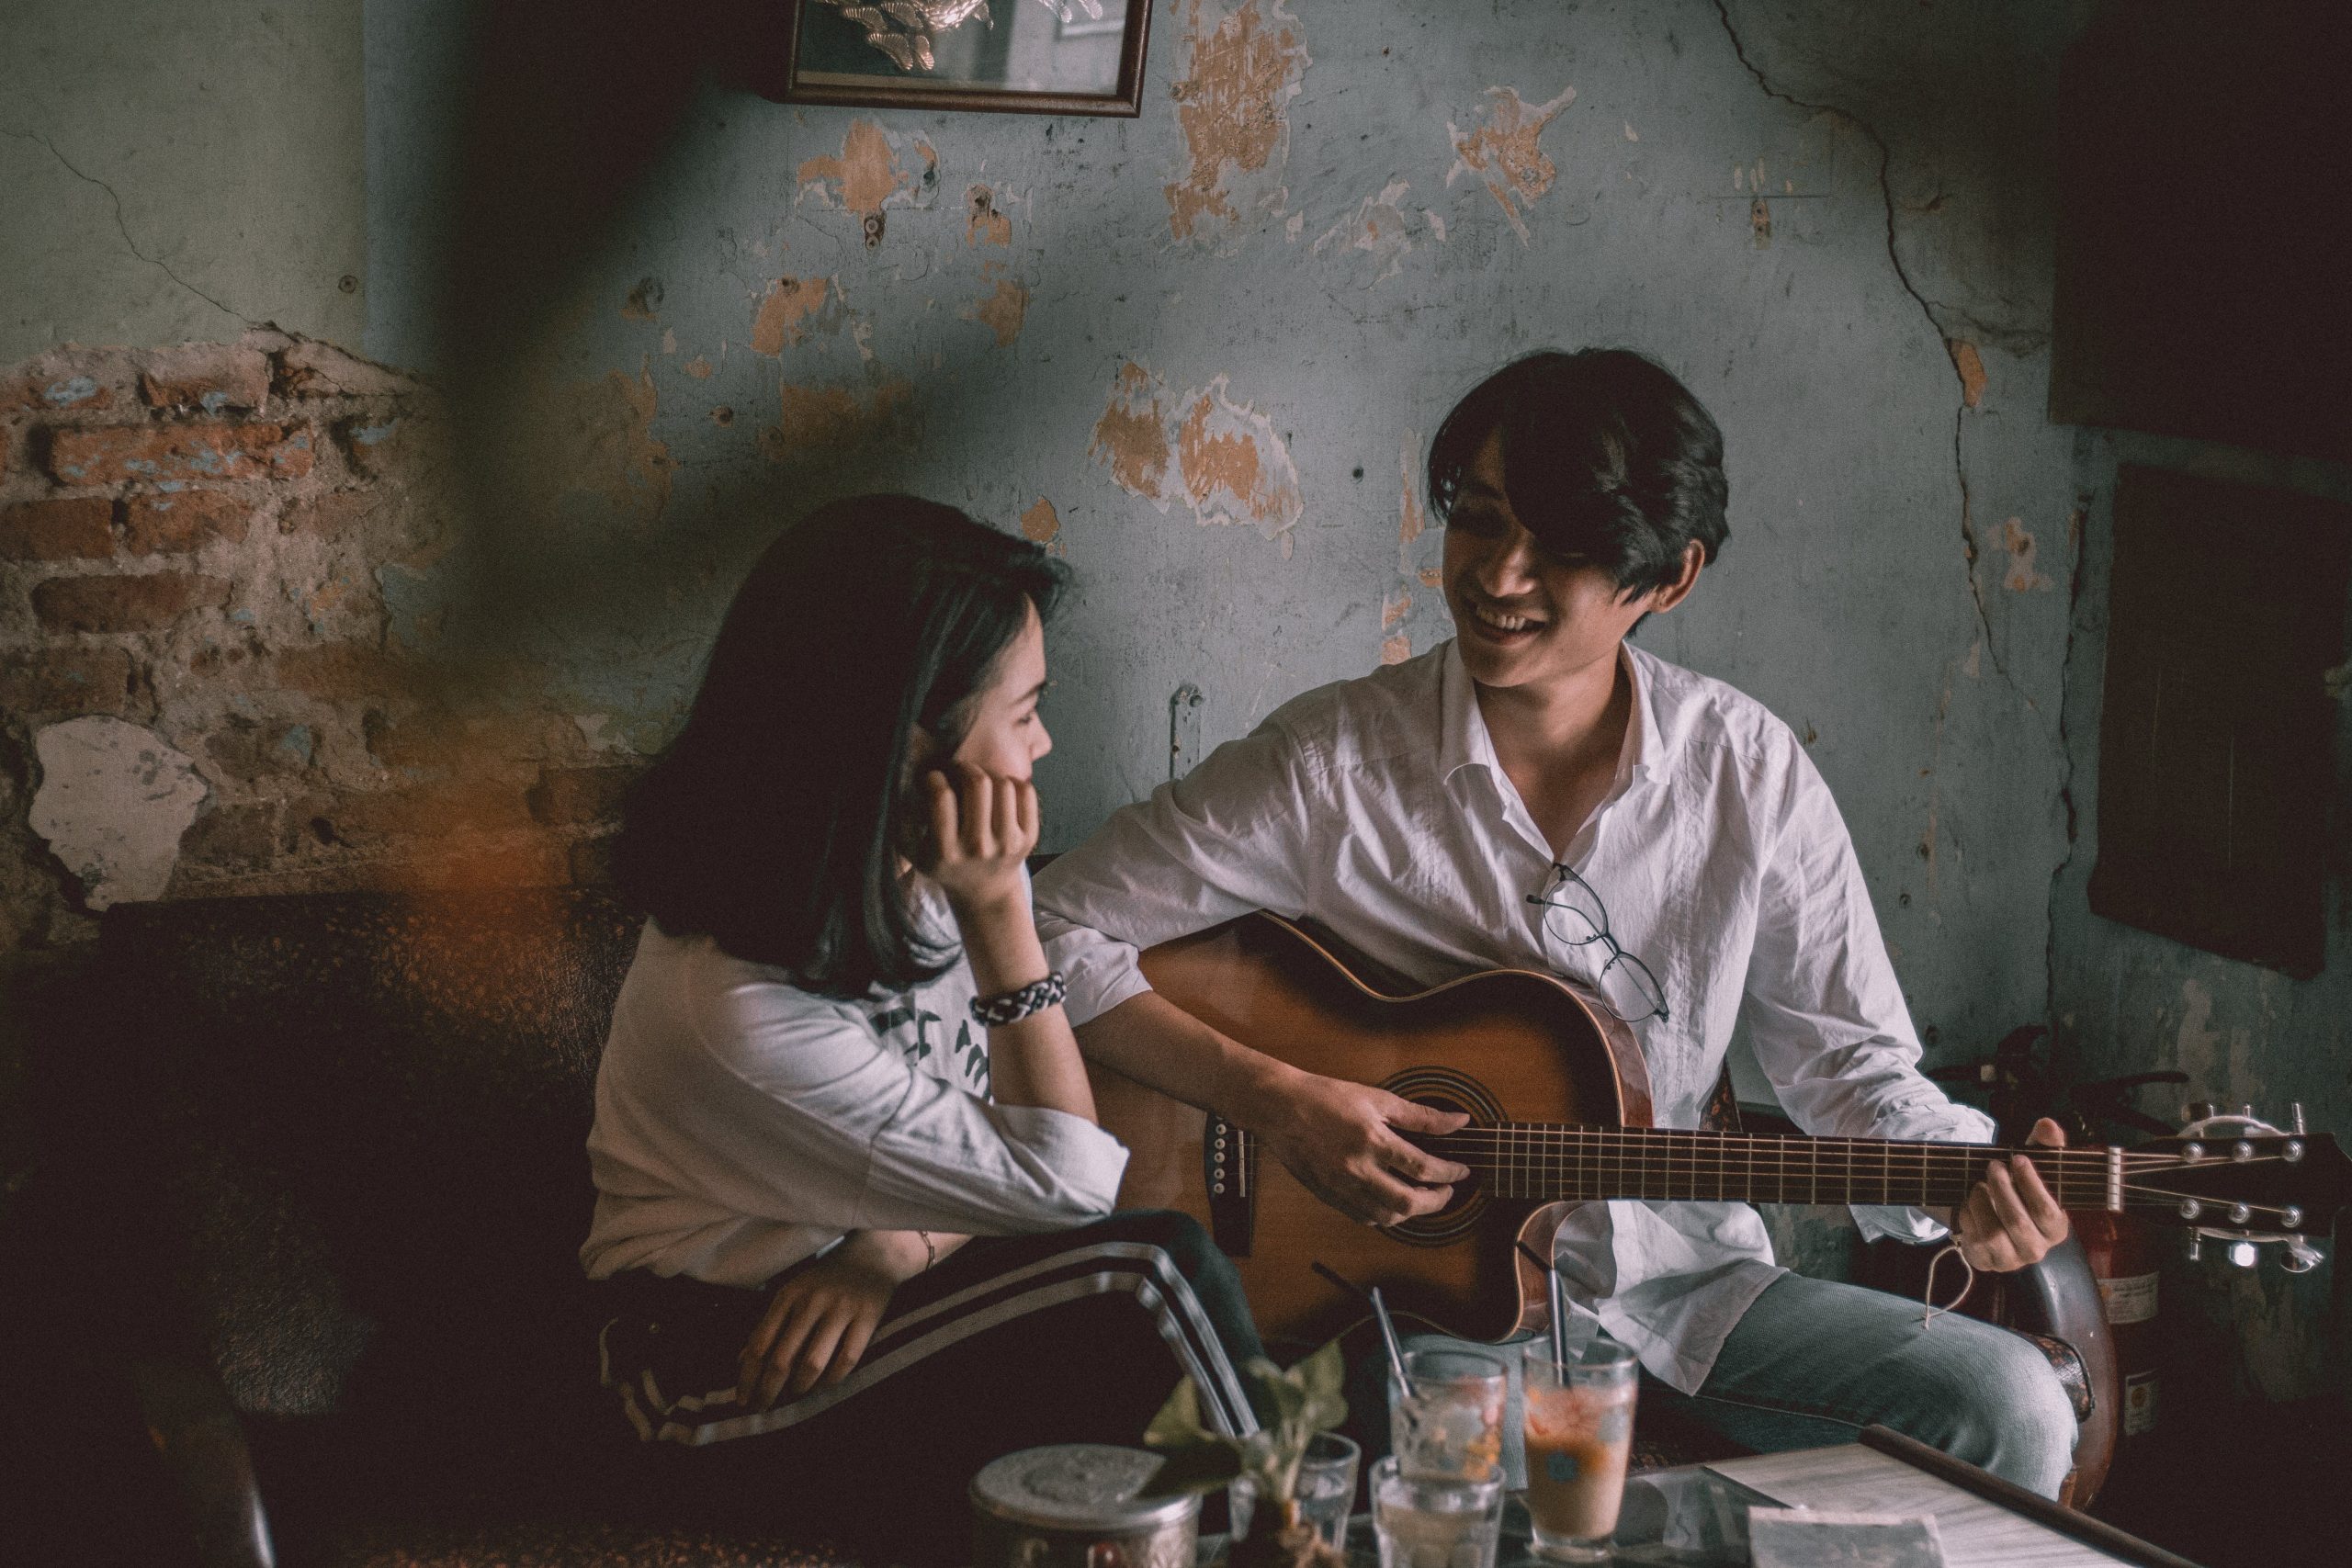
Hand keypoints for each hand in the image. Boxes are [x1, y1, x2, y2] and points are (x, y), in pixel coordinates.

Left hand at [737, 1232, 925, 1408]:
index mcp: (788, 1295)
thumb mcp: (792, 1294)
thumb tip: (743, 1362)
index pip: (760, 1344)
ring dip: (799, 1387)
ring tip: (794, 1395)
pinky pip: (846, 1360)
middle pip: (782, 1359)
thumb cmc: (824, 1280)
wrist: (872, 1256)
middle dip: (767, 1390)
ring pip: (812, 1363)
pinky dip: (832, 1379)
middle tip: (762, 1409)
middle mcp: (812, 1301)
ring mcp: (841, 1309)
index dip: (748, 1377)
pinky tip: (824, 1384)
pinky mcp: (867, 1318)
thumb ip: (769, 1325)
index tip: (742, 1400)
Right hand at [918, 764, 1038, 919]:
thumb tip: (904, 785)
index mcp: (946, 851)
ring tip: (978, 781)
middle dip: (964, 767)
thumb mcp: (914, 852)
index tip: (934, 778)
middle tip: (958, 770)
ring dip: (988, 774)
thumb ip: (902, 821)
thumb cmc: (944, 864)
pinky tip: (998, 791)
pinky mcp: (1030, 838)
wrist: (985, 892)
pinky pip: (1026, 792)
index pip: (941, 797)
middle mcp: (979, 848)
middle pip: (977, 784)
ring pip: (1003, 784)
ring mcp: (1008, 843)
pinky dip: (1013, 782)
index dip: (935, 778)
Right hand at [1258, 1071, 1471, 1227]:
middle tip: (1446, 1191)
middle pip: (1409, 1202)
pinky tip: (1390, 1201)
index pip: (1424, 1168)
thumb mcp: (1377, 1098)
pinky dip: (1384, 1215)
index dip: (1450, 1173)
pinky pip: (1364, 1218)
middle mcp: (1358, 1169)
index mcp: (1373, 1141)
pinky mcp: (1329, 1196)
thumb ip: (1420, 1115)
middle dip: (1437, 1201)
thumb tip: (1458, 1121)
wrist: (1279, 1108)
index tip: (1461, 1171)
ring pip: (1387, 1217)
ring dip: (1412, 1211)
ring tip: (1421, 1196)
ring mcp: (1342, 1187)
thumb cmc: (1325, 1097)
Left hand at [1953, 1118, 2070, 1271]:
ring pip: (1993, 1232)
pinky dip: (1968, 1215)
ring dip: (1982, 1201)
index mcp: (2056, 1228)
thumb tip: (2048, 1125)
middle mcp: (2037, 1249)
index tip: (2017, 1158)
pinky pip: (1973, 1239)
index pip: (2047, 1212)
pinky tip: (1970, 1204)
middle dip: (2002, 1188)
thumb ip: (2044, 1144)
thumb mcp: (2032, 1165)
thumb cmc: (2017, 1187)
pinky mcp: (1985, 1262)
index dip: (2031, 1184)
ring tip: (1979, 1185)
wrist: (1989, 1209)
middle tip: (1993, 1166)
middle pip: (2018, 1221)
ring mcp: (2010, 1260)